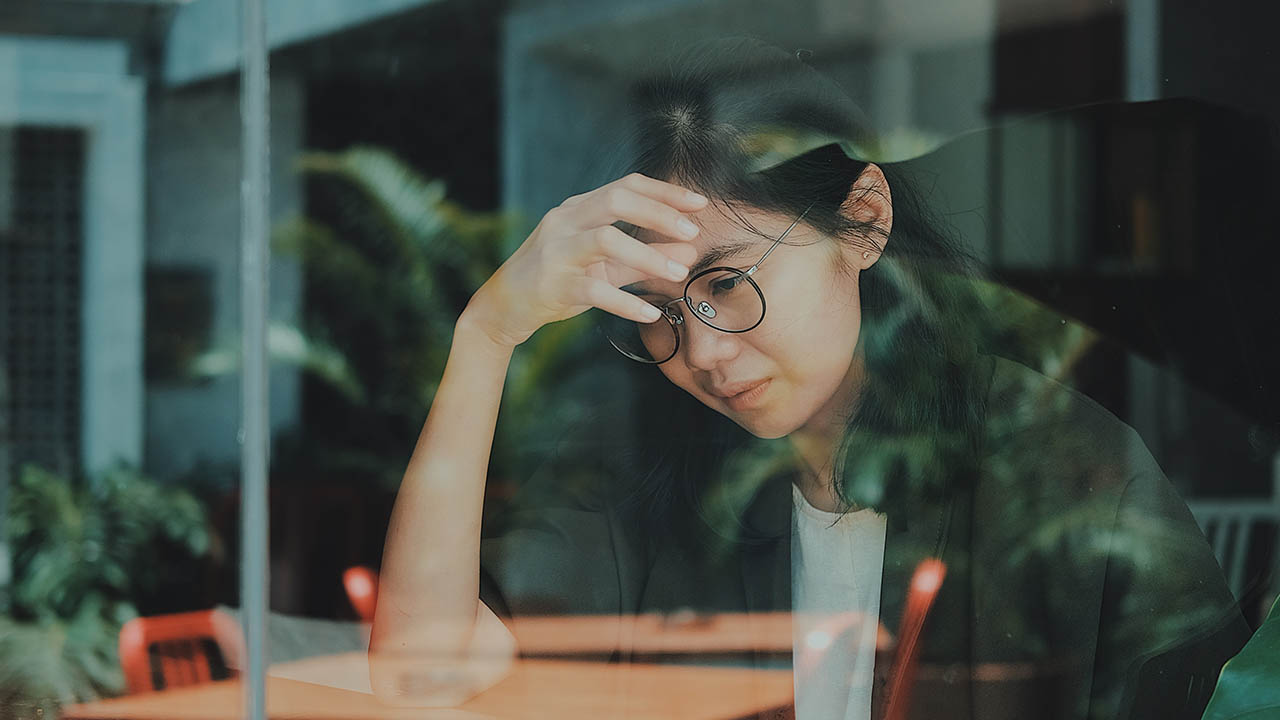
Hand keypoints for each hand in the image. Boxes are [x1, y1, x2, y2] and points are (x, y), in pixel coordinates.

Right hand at [464, 173, 705, 347]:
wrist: (505, 306)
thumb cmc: (558, 279)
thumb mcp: (602, 265)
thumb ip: (643, 258)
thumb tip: (689, 252)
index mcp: (579, 208)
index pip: (626, 186)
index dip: (665, 192)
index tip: (699, 203)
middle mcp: (566, 221)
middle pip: (617, 201)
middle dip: (659, 214)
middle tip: (693, 232)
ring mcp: (557, 251)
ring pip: (606, 241)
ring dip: (648, 255)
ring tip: (679, 273)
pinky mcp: (553, 285)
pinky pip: (595, 290)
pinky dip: (626, 302)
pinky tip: (650, 313)